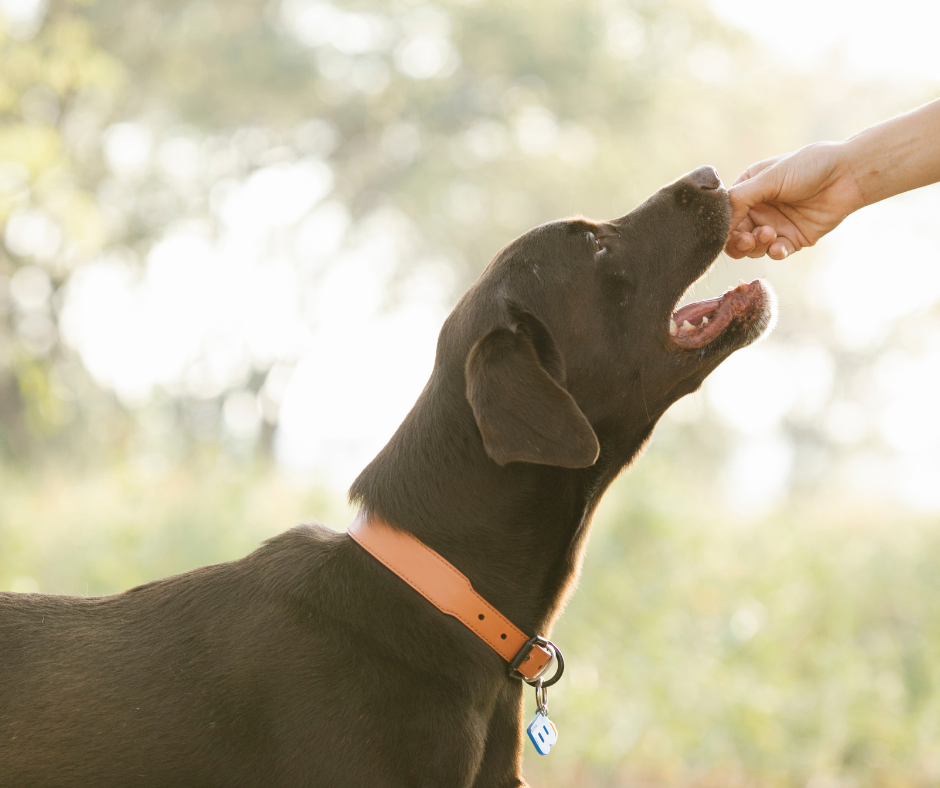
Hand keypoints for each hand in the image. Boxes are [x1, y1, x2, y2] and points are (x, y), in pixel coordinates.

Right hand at [724, 142, 865, 259]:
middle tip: (747, 239)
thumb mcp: (769, 177)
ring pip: (752, 248)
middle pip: (735, 236)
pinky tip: (779, 247)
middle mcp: (759, 209)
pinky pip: (775, 253)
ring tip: (770, 234)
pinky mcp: (792, 240)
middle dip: (738, 241)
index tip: (726, 231)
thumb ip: (740, 198)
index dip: (723, 226)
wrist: (848, 175)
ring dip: (757, 245)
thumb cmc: (809, 167)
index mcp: (749, 190)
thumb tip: (718, 220)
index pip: (726, 214)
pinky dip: (774, 252)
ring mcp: (775, 225)